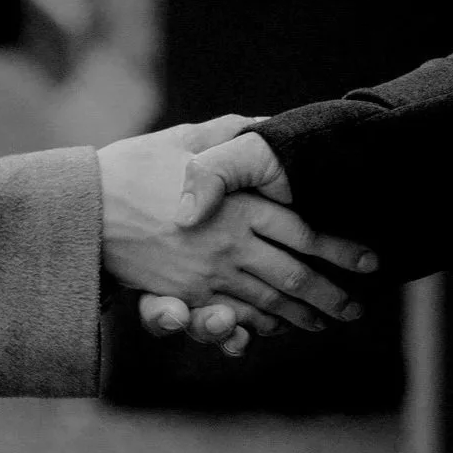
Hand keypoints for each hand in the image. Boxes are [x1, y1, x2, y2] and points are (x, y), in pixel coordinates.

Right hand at [99, 118, 374, 336]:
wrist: (82, 210)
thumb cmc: (132, 168)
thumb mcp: (183, 139)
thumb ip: (228, 134)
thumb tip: (264, 123)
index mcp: (237, 205)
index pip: (302, 232)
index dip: (341, 250)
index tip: (370, 261)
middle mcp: (228, 244)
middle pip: (294, 276)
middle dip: (331, 294)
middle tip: (357, 308)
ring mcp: (207, 275)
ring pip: (267, 302)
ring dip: (302, 315)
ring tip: (326, 322)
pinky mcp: (184, 296)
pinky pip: (231, 316)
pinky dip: (258, 325)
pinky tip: (273, 329)